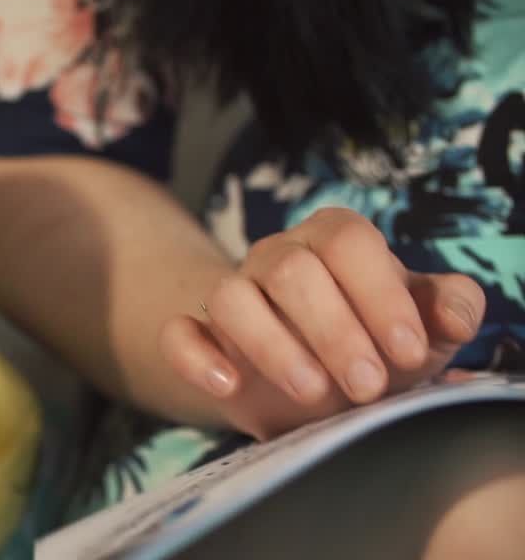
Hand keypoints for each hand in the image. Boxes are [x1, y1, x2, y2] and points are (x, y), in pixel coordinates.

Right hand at [160, 208, 484, 438]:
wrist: (315, 380)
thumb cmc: (376, 343)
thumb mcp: (422, 329)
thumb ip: (448, 309)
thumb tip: (457, 315)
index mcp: (332, 239)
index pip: (346, 239)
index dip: (378, 293)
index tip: (406, 351)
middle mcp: (277, 256)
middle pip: (290, 268)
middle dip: (333, 331)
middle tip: (368, 388)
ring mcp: (233, 294)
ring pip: (230, 297)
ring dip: (270, 346)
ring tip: (311, 394)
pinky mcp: (200, 338)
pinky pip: (177, 335)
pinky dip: (197, 358)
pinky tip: (228, 387)